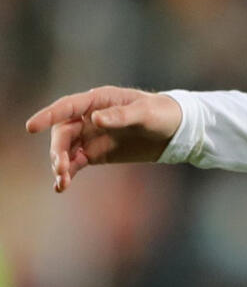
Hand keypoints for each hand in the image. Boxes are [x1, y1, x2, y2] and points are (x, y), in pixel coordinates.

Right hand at [25, 86, 182, 192]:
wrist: (175, 130)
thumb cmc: (162, 113)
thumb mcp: (145, 113)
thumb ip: (121, 116)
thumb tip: (95, 118)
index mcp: (99, 100)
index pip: (67, 107)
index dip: (48, 115)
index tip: (32, 127)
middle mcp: (89, 117)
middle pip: (63, 132)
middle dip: (58, 150)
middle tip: (61, 167)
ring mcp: (91, 136)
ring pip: (65, 150)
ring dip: (60, 164)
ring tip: (62, 180)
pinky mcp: (95, 153)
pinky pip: (75, 163)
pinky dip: (67, 174)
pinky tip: (61, 187)